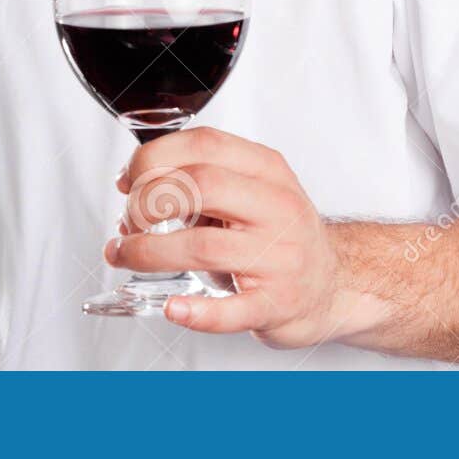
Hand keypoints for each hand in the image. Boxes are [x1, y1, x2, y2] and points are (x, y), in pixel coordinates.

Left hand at [108, 126, 358, 348]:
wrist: (333, 284)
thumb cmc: (278, 234)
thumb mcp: (250, 188)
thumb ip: (198, 178)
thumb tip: (132, 184)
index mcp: (266, 169)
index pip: (203, 145)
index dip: (153, 159)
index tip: (127, 180)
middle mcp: (277, 207)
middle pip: (200, 187)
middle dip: (148, 202)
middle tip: (130, 221)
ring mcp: (279, 257)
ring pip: (203, 247)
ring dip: (149, 253)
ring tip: (125, 256)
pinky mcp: (277, 304)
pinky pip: (234, 310)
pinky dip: (197, 313)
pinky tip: (174, 308)